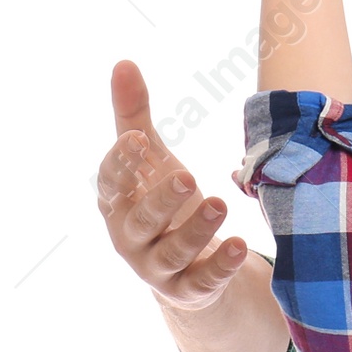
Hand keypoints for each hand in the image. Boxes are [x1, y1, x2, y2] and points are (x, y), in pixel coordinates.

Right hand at [96, 60, 247, 310]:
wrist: (182, 268)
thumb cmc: (161, 202)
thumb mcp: (151, 160)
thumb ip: (134, 116)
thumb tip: (123, 62)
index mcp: (117, 204)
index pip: (110, 184)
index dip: (121, 164)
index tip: (137, 140)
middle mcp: (131, 238)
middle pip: (141, 220)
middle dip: (162, 200)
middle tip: (187, 177)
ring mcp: (158, 267)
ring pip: (173, 251)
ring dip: (197, 229)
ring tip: (221, 203)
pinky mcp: (190, 289)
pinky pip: (204, 280)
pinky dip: (221, 265)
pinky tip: (241, 245)